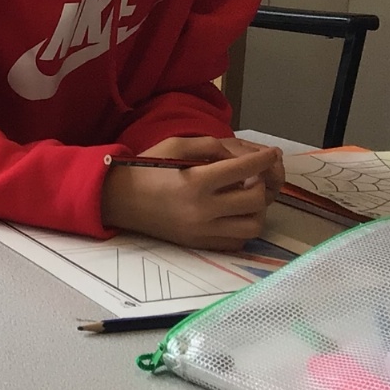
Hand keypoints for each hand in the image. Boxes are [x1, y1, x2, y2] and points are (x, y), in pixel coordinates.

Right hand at [102, 139, 283, 250]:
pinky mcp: (199, 244)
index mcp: (196, 182)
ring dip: (257, 209)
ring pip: (253, 226)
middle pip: (255, 200)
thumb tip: (239, 158)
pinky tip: (234, 214)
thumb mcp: (174, 145)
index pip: (244, 170)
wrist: (117, 199)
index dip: (263, 160)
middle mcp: (203, 210)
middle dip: (260, 184)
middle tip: (251, 177)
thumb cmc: (145, 169)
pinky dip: (243, 227)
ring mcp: (202, 231)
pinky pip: (238, 241)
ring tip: (245, 198)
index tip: (272, 154)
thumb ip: (210, 146)